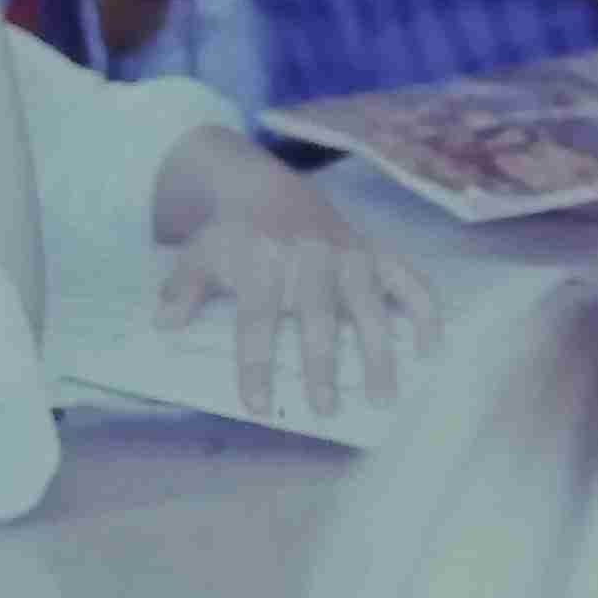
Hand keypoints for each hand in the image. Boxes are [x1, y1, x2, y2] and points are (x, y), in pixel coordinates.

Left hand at [157, 184, 440, 416]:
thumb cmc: (231, 238)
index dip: (257, 361)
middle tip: (324, 408)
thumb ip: (182, 290)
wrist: (266, 189)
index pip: (258, 316)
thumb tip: (165, 325)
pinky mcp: (375, 253)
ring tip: (382, 397)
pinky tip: (432, 350)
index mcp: (262, 259)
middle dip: (322, 363)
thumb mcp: (197, 255)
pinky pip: (409, 280)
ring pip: (369, 304)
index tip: (257, 404)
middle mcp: (309, 256)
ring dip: (378, 351)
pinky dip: (426, 312)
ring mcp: (348, 254)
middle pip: (318, 315)